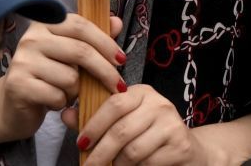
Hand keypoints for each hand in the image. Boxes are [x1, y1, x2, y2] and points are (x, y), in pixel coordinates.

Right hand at [0, 13, 125, 144]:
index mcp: (45, 24)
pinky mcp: (18, 85)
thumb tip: (116, 22)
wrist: (13, 105)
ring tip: (66, 92)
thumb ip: (93, 38)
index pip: (81, 26)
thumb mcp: (71, 55)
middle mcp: (31, 38)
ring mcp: (23, 61)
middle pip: (80, 51)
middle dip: (105, 71)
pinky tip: (53, 101)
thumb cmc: (47, 76)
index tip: (121, 59)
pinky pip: (57, 95)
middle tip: (118, 85)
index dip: (105, 42)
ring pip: (70, 77)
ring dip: (76, 91)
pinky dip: (61, 103)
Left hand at [76, 84, 210, 165]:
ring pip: (133, 151)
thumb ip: (94, 119)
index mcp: (142, 92)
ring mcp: (172, 124)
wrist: (185, 149)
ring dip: (117, 164)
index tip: (80, 143)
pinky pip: (147, 162)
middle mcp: (159, 104)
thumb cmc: (148, 134)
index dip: (94, 124)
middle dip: (99, 153)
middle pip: (121, 131)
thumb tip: (65, 114)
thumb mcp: (123, 122)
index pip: (114, 104)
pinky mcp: (180, 145)